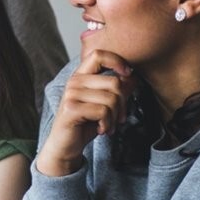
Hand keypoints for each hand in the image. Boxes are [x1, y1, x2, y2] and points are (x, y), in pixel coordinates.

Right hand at [38, 49, 134, 176]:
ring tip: (109, 124)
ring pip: (111, 99)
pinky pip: (103, 111)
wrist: (66, 145)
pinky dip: (108, 124)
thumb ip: (117, 89)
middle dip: (123, 103)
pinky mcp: (71, 109)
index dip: (117, 61)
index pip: (99, 55)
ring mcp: (71, 94)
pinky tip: (102, 129)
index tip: (127, 73)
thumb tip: (133, 77)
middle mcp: (74, 82)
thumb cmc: (86, 123)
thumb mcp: (105, 104)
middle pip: (114, 82)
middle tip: (119, 116)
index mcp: (81, 76)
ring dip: (116, 116)